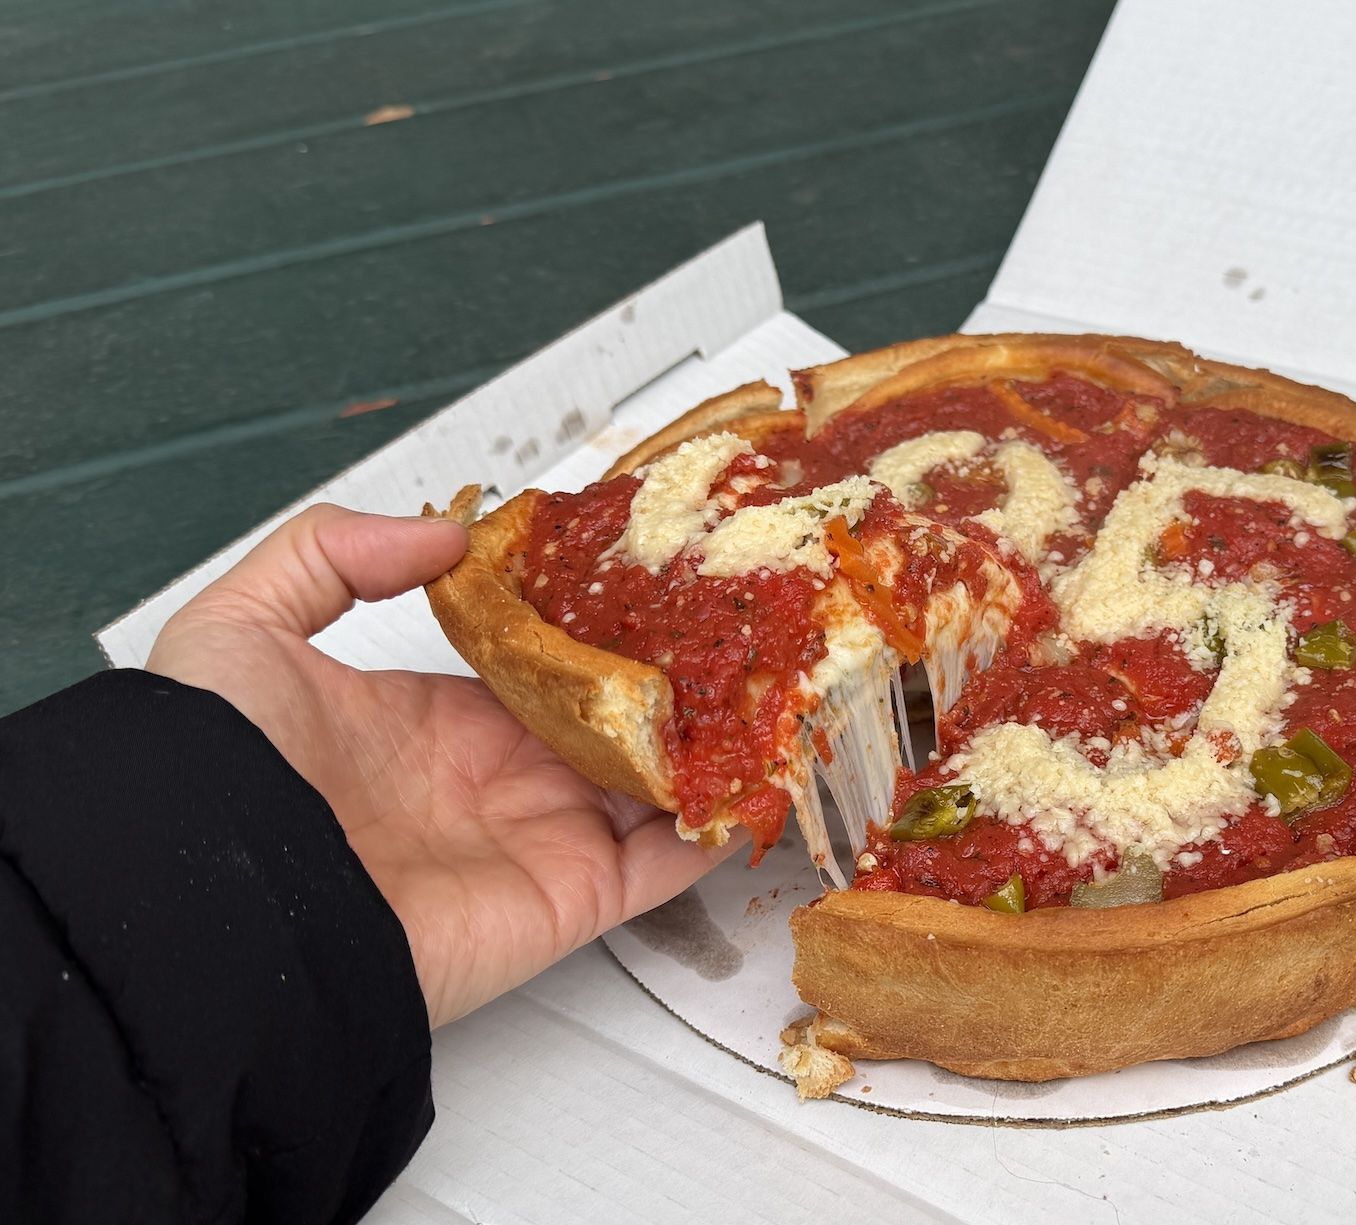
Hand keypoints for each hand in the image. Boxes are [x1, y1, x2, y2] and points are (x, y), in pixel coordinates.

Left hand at [147, 504, 731, 1025]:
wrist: (223, 907)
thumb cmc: (222, 773)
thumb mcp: (242, 628)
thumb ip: (329, 556)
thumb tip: (444, 534)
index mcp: (435, 721)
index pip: (545, 667)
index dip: (600, 624)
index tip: (654, 576)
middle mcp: (498, 780)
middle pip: (615, 724)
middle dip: (676, 678)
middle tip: (740, 621)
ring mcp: (542, 840)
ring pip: (657, 785)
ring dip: (714, 742)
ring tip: (775, 682)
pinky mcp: (574, 898)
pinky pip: (668, 865)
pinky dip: (719, 824)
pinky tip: (762, 770)